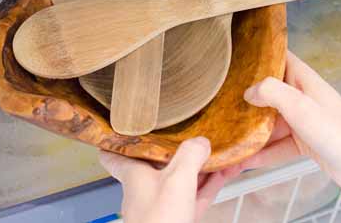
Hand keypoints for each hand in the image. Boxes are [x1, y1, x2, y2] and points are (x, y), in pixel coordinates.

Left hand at [100, 137, 236, 222]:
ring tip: (219, 151)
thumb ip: (190, 155)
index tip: (124, 127)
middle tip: (190, 134)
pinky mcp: (179, 219)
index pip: (116, 156)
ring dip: (200, 166)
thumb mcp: (177, 179)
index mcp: (135, 176)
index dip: (118, 140)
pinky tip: (225, 174)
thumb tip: (201, 142)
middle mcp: (145, 190)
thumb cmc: (159, 221)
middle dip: (177, 150)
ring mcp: (163, 206)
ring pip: (181, 179)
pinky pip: (195, 196)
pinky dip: (209, 184)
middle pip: (159, 164)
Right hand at [234, 51, 340, 222]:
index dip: (256, 54)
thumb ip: (272, 91)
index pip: (277, 56)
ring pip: (269, 120)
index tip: (232, 55)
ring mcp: (302, 120)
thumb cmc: (340, 132)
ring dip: (251, 129)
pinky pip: (276, 144)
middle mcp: (301, 95)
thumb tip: (248, 90)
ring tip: (227, 134)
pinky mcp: (304, 142)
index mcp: (303, 79)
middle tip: (218, 101)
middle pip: (267, 91)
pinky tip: (244, 159)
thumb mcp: (301, 107)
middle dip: (245, 97)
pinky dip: (262, 152)